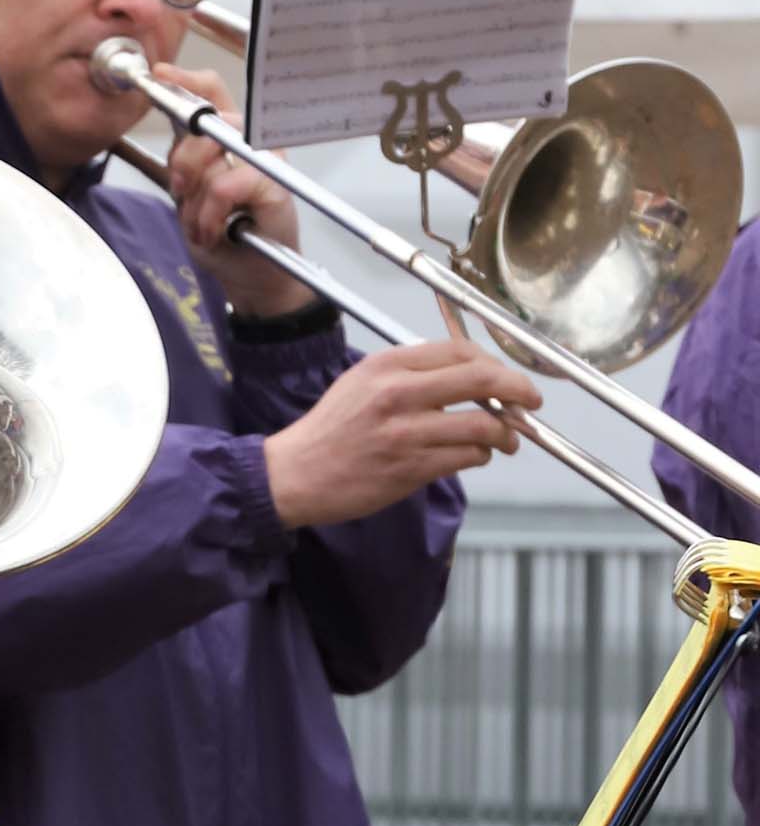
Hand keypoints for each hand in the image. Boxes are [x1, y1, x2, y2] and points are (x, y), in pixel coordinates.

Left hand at [163, 67, 312, 319]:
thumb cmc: (227, 240)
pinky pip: (225, 186)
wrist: (255, 280)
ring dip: (195, 201)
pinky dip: (210, 216)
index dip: (185, 80)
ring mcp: (265, 158)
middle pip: (205, 121)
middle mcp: (250, 139)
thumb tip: (170, 127)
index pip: (211, 92)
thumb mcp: (191, 200)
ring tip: (203, 226)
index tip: (160, 75)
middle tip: (182, 194)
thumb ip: (183, 164)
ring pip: (212, 155)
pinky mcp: (274, 182)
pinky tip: (214, 234)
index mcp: (229, 138)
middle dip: (182, 162)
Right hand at [262, 340, 544, 530]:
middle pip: (481, 379)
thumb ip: (409, 372)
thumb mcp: (362, 381)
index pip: (461, 352)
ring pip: (481, 424)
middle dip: (518, 390)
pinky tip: (477, 456)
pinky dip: (481, 455)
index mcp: (388, 365)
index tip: (509, 376)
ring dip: (504, 433)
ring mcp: (405, 432)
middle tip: (530, 402)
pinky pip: (465, 456)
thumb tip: (463, 373)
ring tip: (507, 439)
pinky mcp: (409, 468)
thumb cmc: (330, 431)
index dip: (496, 363)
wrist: (294, 474)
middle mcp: (399, 393)